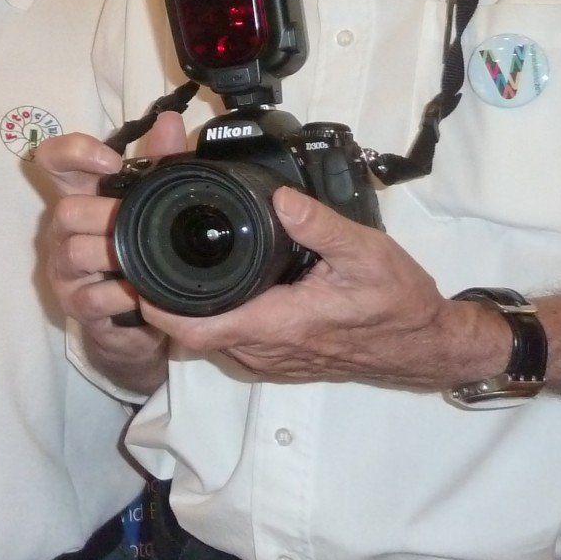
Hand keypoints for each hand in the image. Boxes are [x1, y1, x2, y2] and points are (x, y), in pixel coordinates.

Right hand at [38, 114, 187, 392]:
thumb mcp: (153, 207)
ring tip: (145, 260)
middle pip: (65, 209)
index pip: (53, 161)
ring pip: (75, 252)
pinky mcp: (75, 307)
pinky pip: (93, 297)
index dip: (73, 152)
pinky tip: (143, 294)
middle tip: (140, 221)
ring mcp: (65, 271)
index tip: (111, 160)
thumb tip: (169, 121)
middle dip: (106, 215)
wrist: (137, 323)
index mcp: (81, 198)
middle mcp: (63, 231)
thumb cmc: (142, 255)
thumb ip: (161, 162)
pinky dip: (122, 294)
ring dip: (115, 255)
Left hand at [143, 188, 504, 387]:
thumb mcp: (365, 253)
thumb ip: (320, 225)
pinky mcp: (276, 361)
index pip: (193, 329)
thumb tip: (281, 198)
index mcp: (276, 325)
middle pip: (190, 332)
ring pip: (208, 338)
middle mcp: (263, 350)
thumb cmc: (397, 302)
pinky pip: (230, 342)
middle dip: (165, 297)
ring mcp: (268, 360)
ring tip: (176, 262)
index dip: (156, 306)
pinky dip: (216, 316)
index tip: (137, 272)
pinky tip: (217, 284)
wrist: (423, 346)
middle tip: (151, 255)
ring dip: (190, 308)